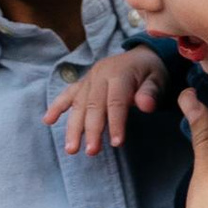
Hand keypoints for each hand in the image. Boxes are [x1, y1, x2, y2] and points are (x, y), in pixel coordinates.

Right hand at [41, 48, 170, 155]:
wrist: (141, 55)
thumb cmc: (151, 72)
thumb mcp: (158, 79)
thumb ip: (151, 92)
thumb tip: (145, 106)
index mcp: (119, 73)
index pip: (116, 101)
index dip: (116, 123)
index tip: (116, 144)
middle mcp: (100, 75)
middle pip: (93, 105)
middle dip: (91, 130)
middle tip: (91, 152)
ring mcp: (89, 78)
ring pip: (78, 104)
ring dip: (73, 127)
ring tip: (71, 149)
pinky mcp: (83, 82)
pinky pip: (67, 94)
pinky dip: (57, 106)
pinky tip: (48, 120)